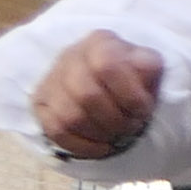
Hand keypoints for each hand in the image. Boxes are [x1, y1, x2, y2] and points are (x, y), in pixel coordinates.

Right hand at [27, 34, 164, 161]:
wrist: (109, 86)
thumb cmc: (132, 79)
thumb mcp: (148, 69)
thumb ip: (149, 66)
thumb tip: (144, 66)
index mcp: (100, 43)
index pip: (107, 66)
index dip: (128, 95)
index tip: (143, 110)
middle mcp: (70, 57)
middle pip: (86, 95)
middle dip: (114, 120)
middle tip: (130, 128)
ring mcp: (51, 80)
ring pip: (69, 117)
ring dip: (99, 134)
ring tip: (117, 136)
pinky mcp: (41, 104)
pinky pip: (56, 131)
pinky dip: (84, 146)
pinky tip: (102, 146)